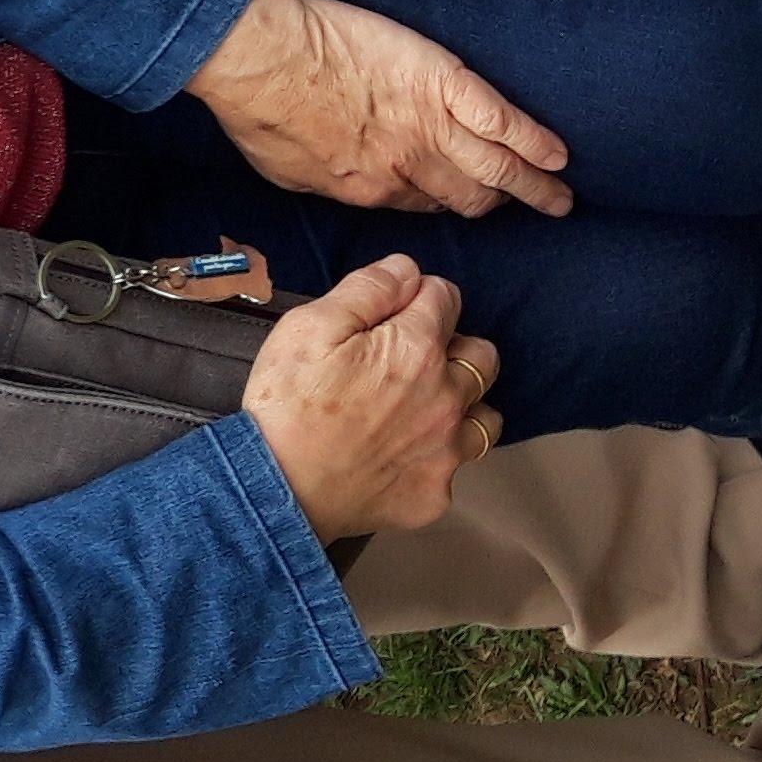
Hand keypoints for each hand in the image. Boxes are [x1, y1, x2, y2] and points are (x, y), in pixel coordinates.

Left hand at [184, 0, 569, 217]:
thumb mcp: (286, 168)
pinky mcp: (442, 84)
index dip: (452, 206)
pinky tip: (558, 154)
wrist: (263, 60)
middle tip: (534, 210)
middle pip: (469, 195)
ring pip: (494, 166)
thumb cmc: (258, 108)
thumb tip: (345, 181)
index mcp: (368, 188)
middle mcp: (407, 167)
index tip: (471, 206)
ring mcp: (428, 126)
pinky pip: (499, 120)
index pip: (424, 205)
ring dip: (533, 184)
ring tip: (561, 195)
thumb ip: (327, 180)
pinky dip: (532, 139)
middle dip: (502, 204)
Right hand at [241, 254, 502, 534]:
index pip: (445, 297)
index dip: (415, 296)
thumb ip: (366, 290)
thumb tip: (406, 269)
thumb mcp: (308, 327)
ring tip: (418, 411)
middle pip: (481, 355)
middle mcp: (447, 397)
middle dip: (453, 348)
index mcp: (417, 348)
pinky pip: (455, 468)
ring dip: (462, 406)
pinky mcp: (435, 493)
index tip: (390, 311)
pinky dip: (435, 458)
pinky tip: (398, 457)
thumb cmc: (287, 407)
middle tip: (407, 360)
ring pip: (486, 416)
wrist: (276, 491)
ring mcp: (446, 450)